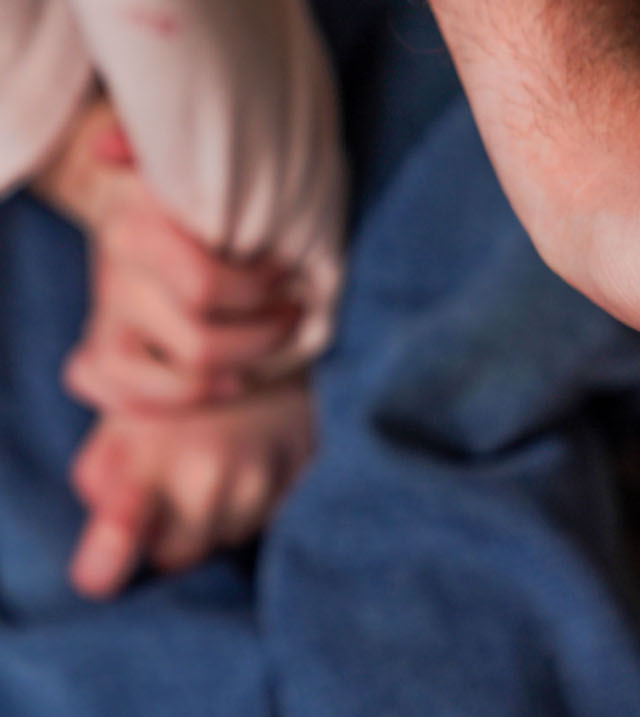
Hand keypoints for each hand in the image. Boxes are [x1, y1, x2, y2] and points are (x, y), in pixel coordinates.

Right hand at [34, 97, 302, 409]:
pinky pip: (125, 396)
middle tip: (293, 311)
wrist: (174, 217)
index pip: (202, 286)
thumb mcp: (215, 168)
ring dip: (234, 370)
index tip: (286, 271)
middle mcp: (114, 269)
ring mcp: (106, 315)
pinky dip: (181, 399)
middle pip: (198, 341)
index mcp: (137, 221)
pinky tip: (230, 380)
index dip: (255, 289)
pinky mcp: (100, 355)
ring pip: (176, 376)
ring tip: (268, 348)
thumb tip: (110, 148)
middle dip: (262, 333)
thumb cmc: (223, 198)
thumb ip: (177, 152)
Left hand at [68, 378, 314, 598]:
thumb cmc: (178, 378)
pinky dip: (263, 502)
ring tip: (219, 469)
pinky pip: (277, 517)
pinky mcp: (303, 472)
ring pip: (231, 538)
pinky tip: (256, 463)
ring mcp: (260, 476)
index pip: (121, 528)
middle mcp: (206, 473)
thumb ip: (102, 472)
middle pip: (181, 555)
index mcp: (148, 454)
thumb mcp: (124, 413)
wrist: (259, 332)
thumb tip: (110, 522)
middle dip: (172, 540)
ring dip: (221, 521)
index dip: (105, 561)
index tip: (96, 580)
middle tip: (172, 503)